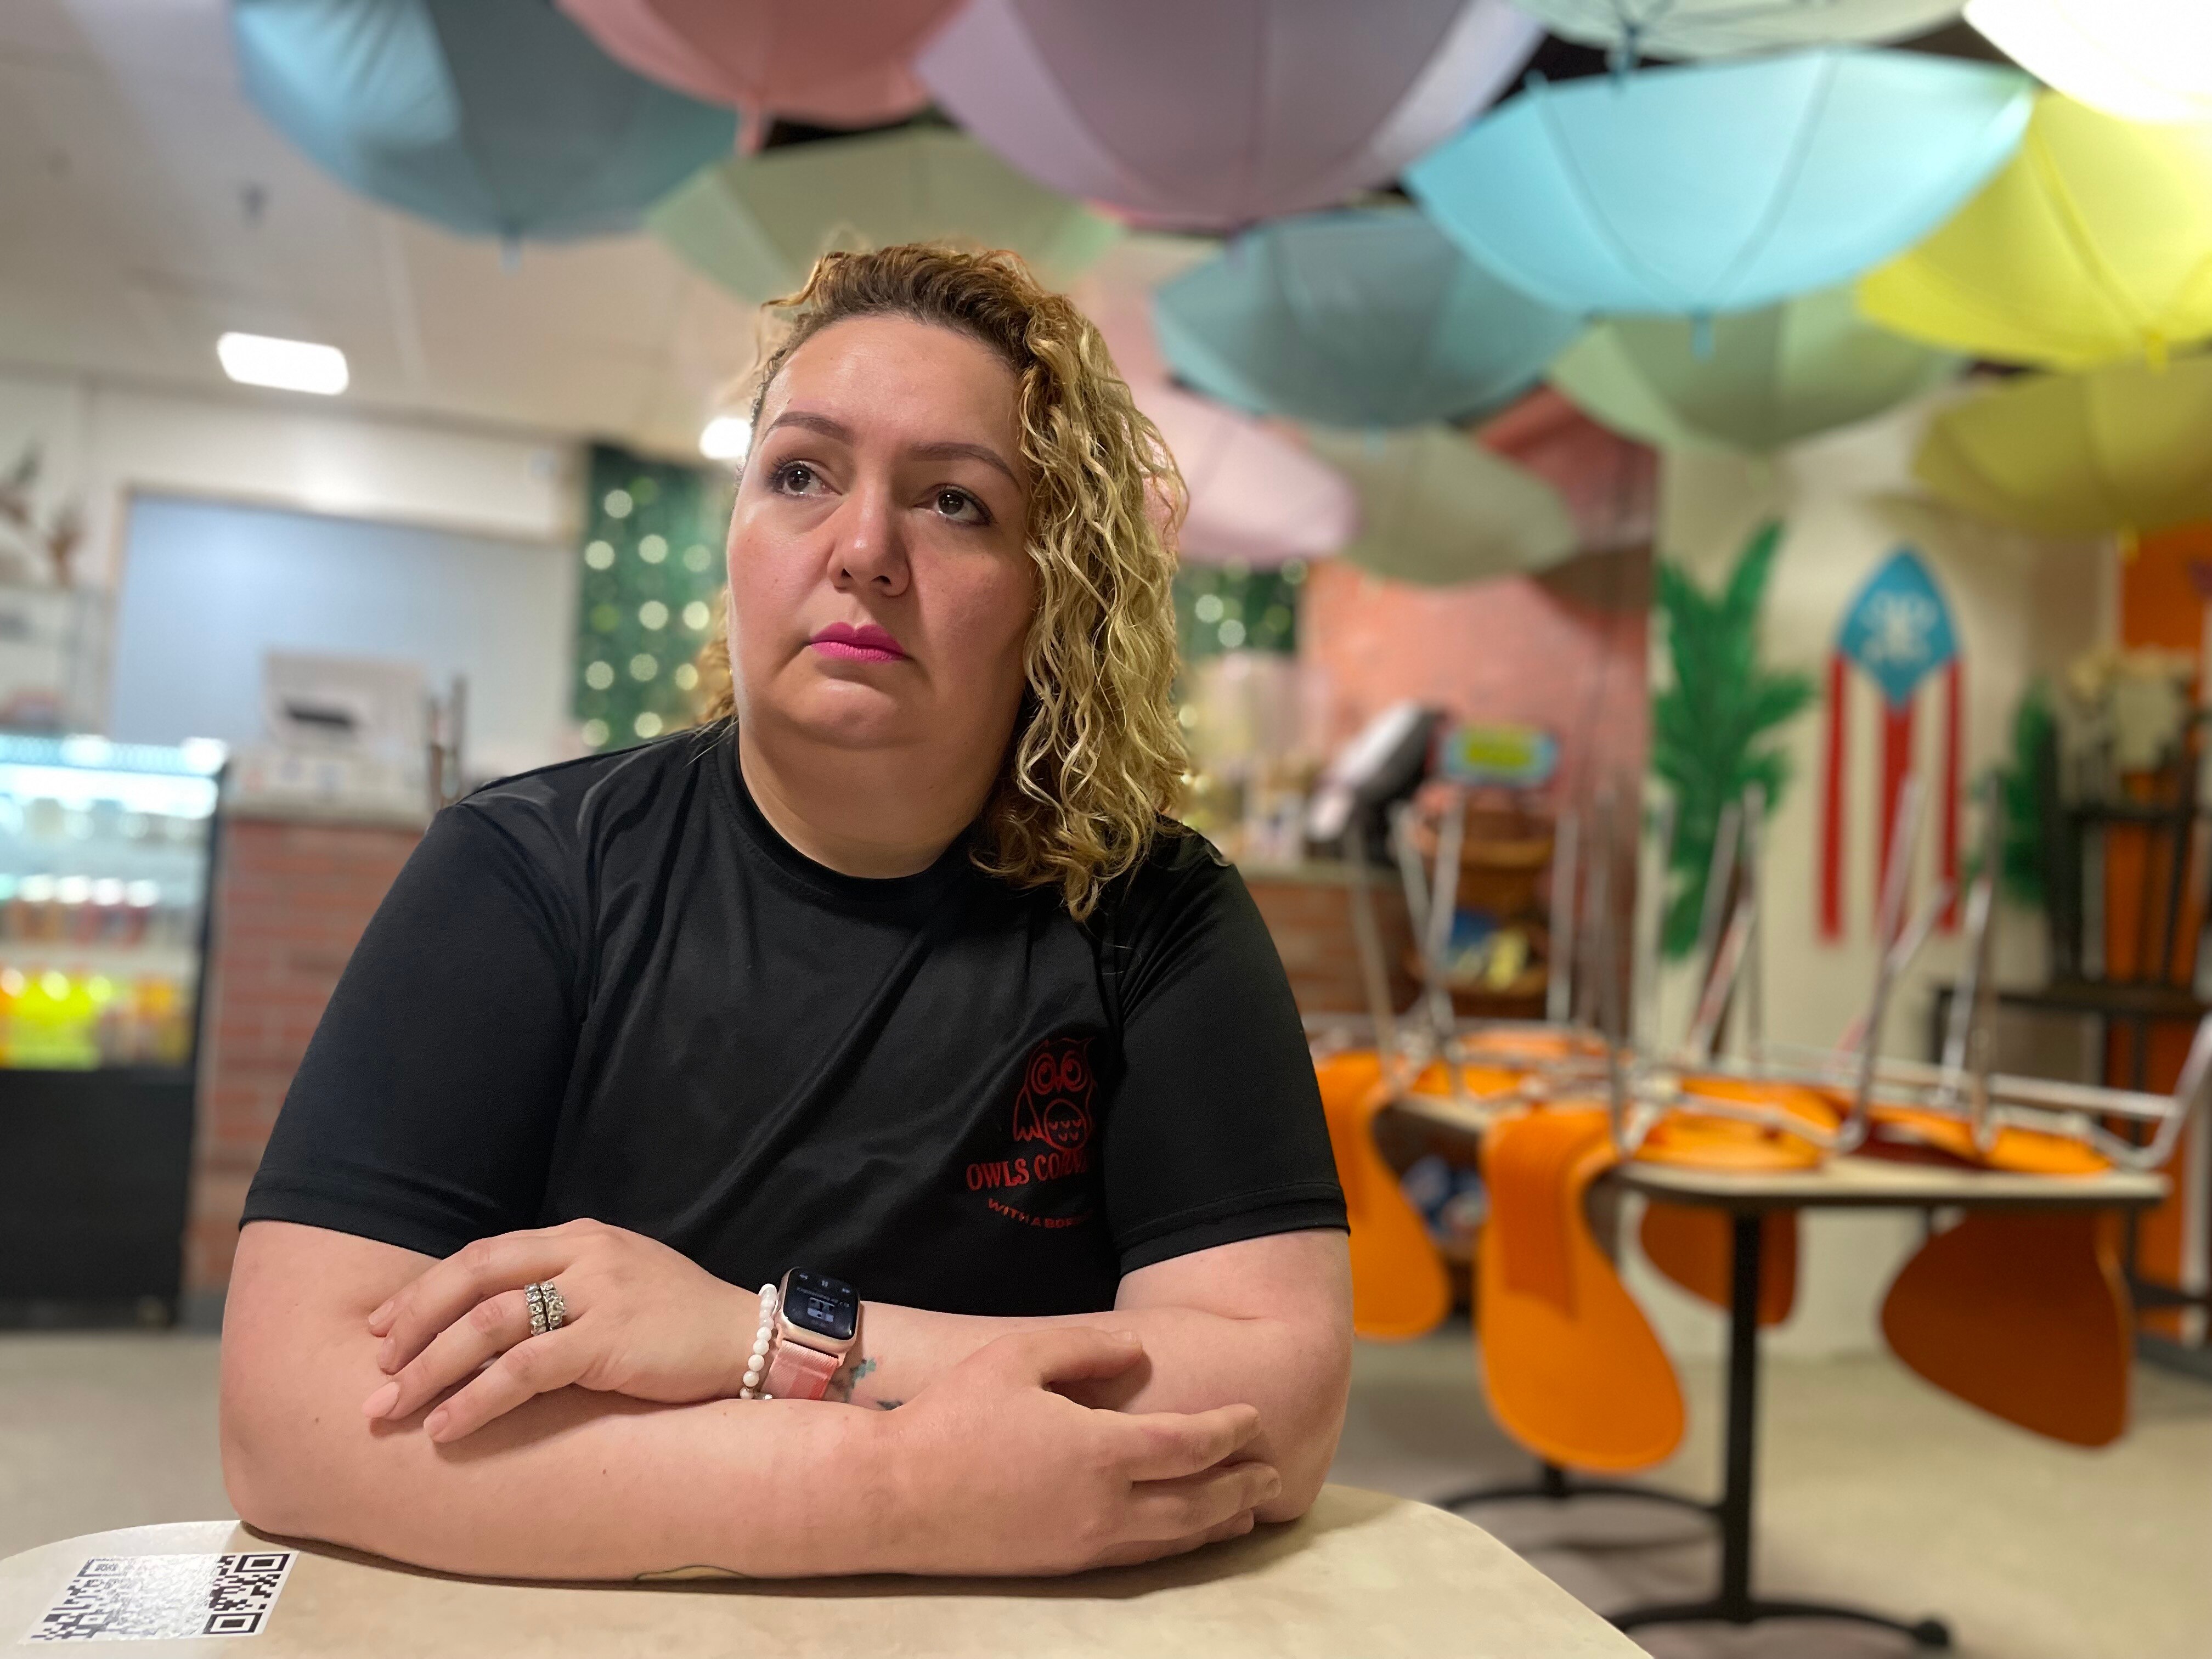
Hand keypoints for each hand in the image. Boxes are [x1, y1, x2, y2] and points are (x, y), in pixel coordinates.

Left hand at [360, 1219, 757, 1441]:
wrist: (749, 1338)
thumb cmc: (679, 1319)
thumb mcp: (616, 1282)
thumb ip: (561, 1286)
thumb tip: (488, 1322)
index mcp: (580, 1236)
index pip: (484, 1254)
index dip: (425, 1290)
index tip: (382, 1328)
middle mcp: (583, 1254)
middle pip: (474, 1278)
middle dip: (414, 1324)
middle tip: (376, 1369)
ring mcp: (597, 1292)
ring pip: (489, 1323)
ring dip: (431, 1368)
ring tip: (392, 1406)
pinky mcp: (609, 1339)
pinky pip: (524, 1369)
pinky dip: (476, 1399)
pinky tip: (447, 1426)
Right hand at [876, 1327, 1279, 1574]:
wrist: (894, 1496)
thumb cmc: (953, 1417)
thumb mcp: (1018, 1357)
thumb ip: (1087, 1347)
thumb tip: (1140, 1348)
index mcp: (1099, 1451)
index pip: (1189, 1444)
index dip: (1229, 1430)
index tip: (1254, 1416)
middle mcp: (1104, 1506)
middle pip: (1198, 1502)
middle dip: (1241, 1485)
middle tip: (1273, 1470)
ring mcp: (1085, 1542)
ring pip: (1174, 1538)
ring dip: (1218, 1522)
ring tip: (1247, 1509)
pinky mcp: (1062, 1565)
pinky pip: (1140, 1557)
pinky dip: (1178, 1545)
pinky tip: (1184, 1535)